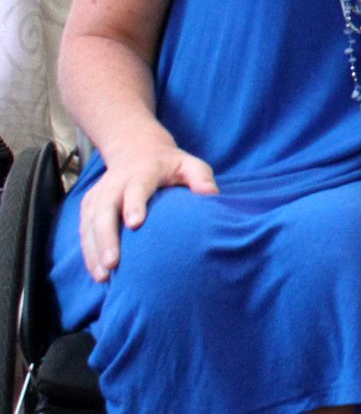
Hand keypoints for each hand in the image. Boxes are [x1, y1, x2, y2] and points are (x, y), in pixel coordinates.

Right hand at [79, 139, 217, 281]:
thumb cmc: (169, 165)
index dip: (134, 204)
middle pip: (105, 209)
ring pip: (90, 223)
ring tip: (103, 277)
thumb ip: (200, 177)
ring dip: (94, 250)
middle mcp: (116, 183)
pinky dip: (88, 252)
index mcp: (143, 172)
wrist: (137, 150)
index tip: (135, 223)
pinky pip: (84, 230)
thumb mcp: (188, 164)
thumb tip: (211, 194)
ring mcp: (99, 195)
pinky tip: (96, 272)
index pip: (136, 188)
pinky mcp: (89, 205)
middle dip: (106, 237)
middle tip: (112, 263)